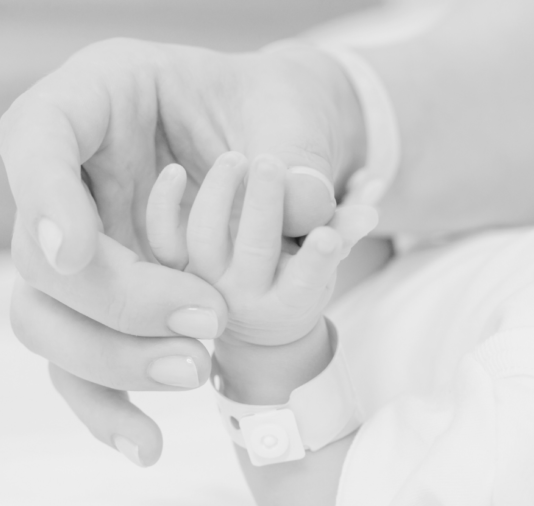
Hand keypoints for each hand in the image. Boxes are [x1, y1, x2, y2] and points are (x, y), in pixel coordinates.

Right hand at [0, 39, 364, 465]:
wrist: (270, 147)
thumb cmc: (273, 109)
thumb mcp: (290, 107)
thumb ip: (296, 155)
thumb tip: (305, 209)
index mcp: (98, 95)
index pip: (37, 135)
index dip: (43, 199)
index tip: (76, 254)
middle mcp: (69, 177)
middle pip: (38, 254)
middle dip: (117, 300)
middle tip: (207, 318)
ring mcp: (75, 246)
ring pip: (45, 321)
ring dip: (110, 361)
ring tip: (196, 373)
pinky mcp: (97, 305)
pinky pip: (76, 364)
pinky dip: (104, 408)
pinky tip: (145, 445)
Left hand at [146, 152, 377, 348]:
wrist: (254, 320)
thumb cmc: (300, 275)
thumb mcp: (330, 255)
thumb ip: (349, 222)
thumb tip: (371, 188)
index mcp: (290, 300)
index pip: (306, 281)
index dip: (318, 260)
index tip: (329, 234)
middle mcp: (244, 297)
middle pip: (254, 252)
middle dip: (263, 207)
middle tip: (270, 164)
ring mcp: (206, 282)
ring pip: (204, 241)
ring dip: (218, 195)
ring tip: (236, 158)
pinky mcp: (176, 265)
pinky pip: (162, 239)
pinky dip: (163, 206)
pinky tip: (175, 170)